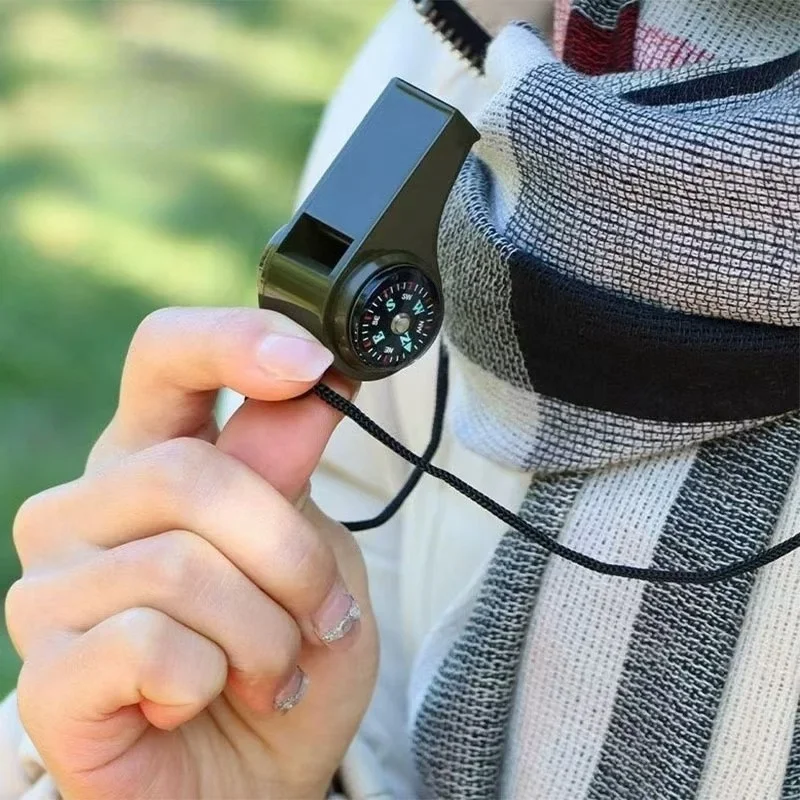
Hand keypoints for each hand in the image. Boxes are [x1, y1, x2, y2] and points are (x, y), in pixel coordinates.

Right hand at [5, 308, 377, 798]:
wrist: (252, 778)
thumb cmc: (280, 659)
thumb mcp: (312, 555)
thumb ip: (290, 473)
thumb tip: (309, 381)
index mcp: (153, 459)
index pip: (164, 357)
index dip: (235, 342)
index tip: (313, 361)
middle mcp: (87, 508)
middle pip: (192, 472)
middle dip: (288, 554)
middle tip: (322, 616)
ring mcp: (51, 589)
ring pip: (182, 567)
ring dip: (266, 632)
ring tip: (269, 672)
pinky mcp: (46, 674)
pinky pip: (151, 645)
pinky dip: (211, 679)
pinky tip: (199, 701)